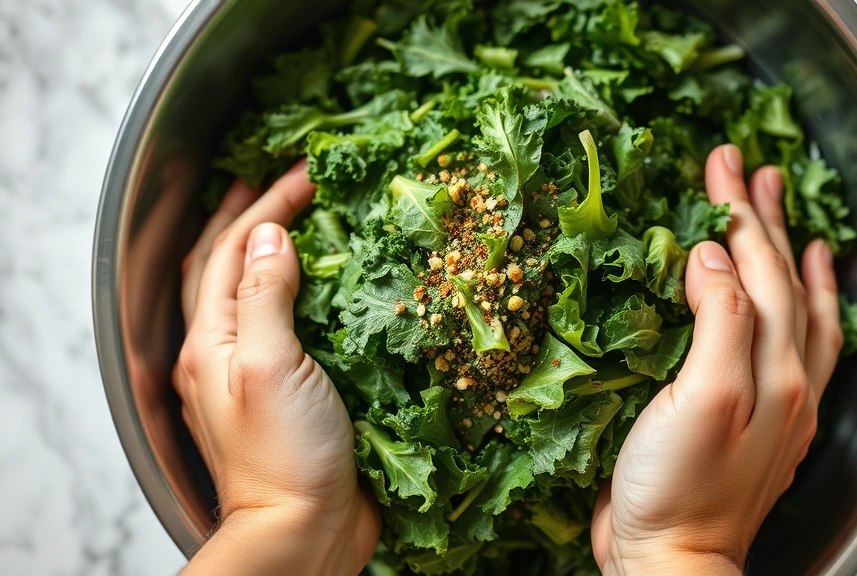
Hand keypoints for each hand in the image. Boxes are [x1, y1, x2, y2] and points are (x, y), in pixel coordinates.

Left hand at [173, 164, 378, 575]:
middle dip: (247, 218)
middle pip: (225, 268)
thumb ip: (266, 295)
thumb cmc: (284, 457)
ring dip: (269, 252)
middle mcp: (225, 354)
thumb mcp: (270, 364)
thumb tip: (267, 234)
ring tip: (291, 222)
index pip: (229, 251)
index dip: (263, 205)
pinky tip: (324, 291)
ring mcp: (256, 376)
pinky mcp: (291, 395)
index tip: (304, 174)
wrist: (304, 534)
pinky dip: (301, 296)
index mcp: (212, 342)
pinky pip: (290, 330)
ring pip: (254, 296)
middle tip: (274, 181)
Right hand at [591, 145, 843, 574]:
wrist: (672, 561)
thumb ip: (718, 324)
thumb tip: (713, 259)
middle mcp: (786, 379)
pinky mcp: (746, 417)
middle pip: (784, 280)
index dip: (739, 213)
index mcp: (776, 369)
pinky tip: (776, 300)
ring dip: (789, 256)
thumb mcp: (702, 400)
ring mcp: (774, 400)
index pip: (761, 270)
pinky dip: (789, 310)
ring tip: (785, 214)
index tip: (720, 163)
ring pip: (796, 311)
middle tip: (745, 167)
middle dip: (764, 219)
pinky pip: (785, 347)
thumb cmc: (680, 490)